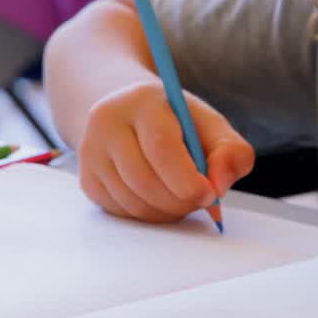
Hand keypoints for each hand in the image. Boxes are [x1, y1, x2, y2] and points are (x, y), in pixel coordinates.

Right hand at [78, 80, 254, 222]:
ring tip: (183, 196)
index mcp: (143, 102)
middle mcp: (108, 123)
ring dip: (167, 211)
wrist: (130, 114)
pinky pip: (122, 212)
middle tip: (201, 200)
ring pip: (133, 202)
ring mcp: (91, 153)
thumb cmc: (178, 123)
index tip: (210, 194)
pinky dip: (148, 215)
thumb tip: (219, 187)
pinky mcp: (87, 180)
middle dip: (180, 201)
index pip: (161, 147)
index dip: (187, 180)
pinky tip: (161, 197)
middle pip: (144, 180)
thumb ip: (230, 151)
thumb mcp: (210, 125)